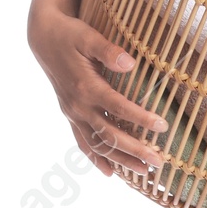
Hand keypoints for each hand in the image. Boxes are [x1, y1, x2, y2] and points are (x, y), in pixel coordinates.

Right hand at [28, 6, 167, 176]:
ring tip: (144, 172)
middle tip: (159, 161)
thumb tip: (129, 63)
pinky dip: (96, 159)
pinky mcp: (70, 116)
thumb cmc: (69, 35)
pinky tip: (111, 173)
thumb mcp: (88, 36)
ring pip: (98, 144)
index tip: (163, 126)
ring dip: (121, 160)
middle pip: (110, 134)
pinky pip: (83, 143)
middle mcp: (78, 106)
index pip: (118, 108)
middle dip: (136, 150)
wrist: (43, 38)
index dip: (141, 118)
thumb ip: (108, 51)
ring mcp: (73, 114)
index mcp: (85, 87)